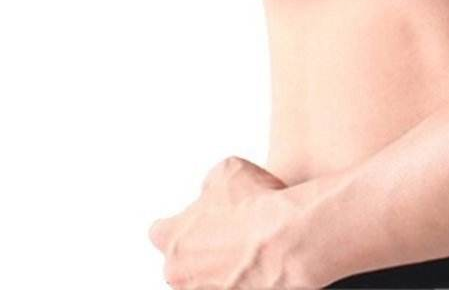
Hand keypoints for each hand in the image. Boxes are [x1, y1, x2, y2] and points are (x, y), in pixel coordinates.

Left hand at [149, 156, 309, 288]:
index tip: (197, 219)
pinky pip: (233, 288)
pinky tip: (262, 264)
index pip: (160, 232)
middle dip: (202, 249)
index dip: (180, 223)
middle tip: (231, 233)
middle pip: (181, 262)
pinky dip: (243, 280)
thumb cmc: (256, 205)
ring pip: (205, 281)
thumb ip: (210, 183)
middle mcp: (180, 276)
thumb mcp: (227, 170)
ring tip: (252, 249)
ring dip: (222, 267)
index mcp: (172, 239)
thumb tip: (212, 192)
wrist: (289, 240)